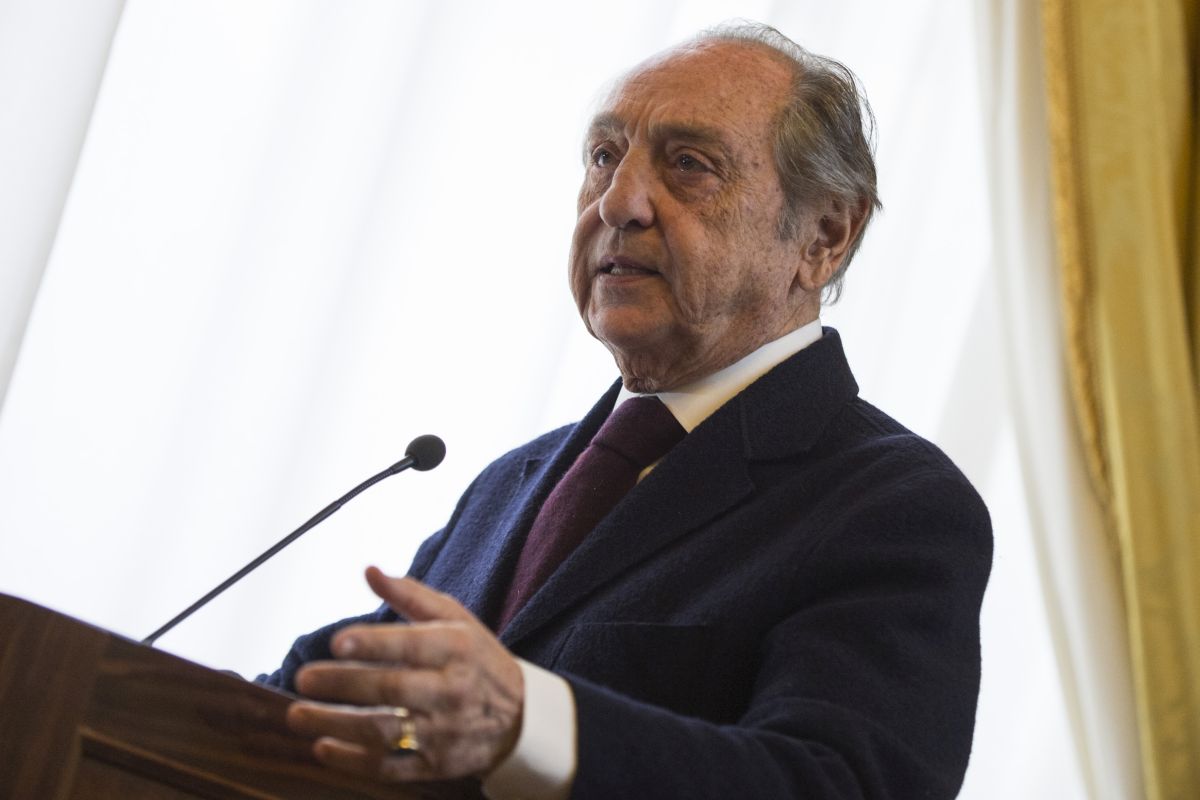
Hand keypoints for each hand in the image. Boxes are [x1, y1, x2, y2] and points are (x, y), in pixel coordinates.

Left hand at [286, 566, 524, 781]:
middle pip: (390, 689)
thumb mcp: (456, 619)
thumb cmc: (476, 658)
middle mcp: (451, 691)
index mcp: (456, 649)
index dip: (373, 644)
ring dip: (336, 724)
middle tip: (303, 678)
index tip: (336, 641)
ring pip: (383, 731)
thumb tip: (368, 571)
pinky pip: (390, 767)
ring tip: (297, 714)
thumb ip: (410, 595)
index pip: (411, 646)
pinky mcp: (436, 765)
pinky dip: (353, 762)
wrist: (521, 717)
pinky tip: (323, 748)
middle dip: (343, 684)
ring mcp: (443, 732)